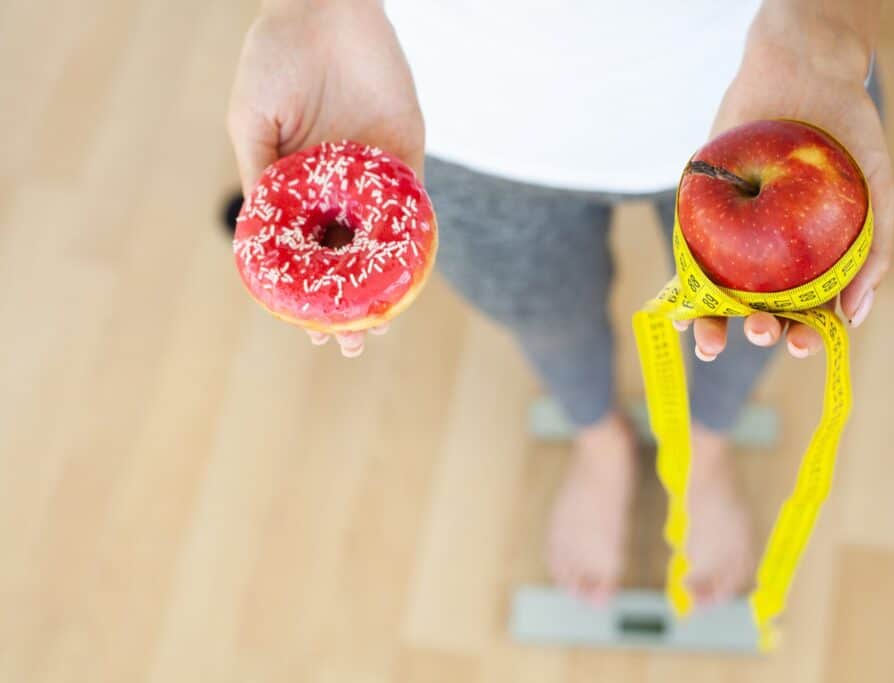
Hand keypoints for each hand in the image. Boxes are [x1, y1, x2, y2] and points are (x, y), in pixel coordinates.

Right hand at [227, 0, 423, 355]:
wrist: (325, 6)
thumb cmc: (276, 57)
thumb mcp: (252, 121)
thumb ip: (262, 176)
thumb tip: (257, 239)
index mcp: (298, 185)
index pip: (305, 251)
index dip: (308, 293)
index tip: (309, 331)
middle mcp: (337, 188)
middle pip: (347, 258)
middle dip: (349, 304)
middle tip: (348, 346)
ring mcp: (374, 175)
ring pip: (382, 245)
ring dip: (383, 288)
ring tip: (378, 329)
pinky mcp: (407, 154)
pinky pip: (414, 205)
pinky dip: (413, 242)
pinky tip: (406, 281)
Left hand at [685, 2, 893, 360]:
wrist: (803, 73)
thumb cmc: (847, 135)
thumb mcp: (875, 193)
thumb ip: (874, 253)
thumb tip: (854, 317)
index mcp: (813, 262)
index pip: (807, 314)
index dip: (804, 338)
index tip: (805, 344)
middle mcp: (772, 259)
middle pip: (761, 313)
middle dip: (760, 333)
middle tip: (762, 331)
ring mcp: (733, 240)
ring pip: (719, 299)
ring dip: (713, 329)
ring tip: (712, 342)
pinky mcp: (700, 217)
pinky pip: (688, 261)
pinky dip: (681, 291)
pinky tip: (680, 310)